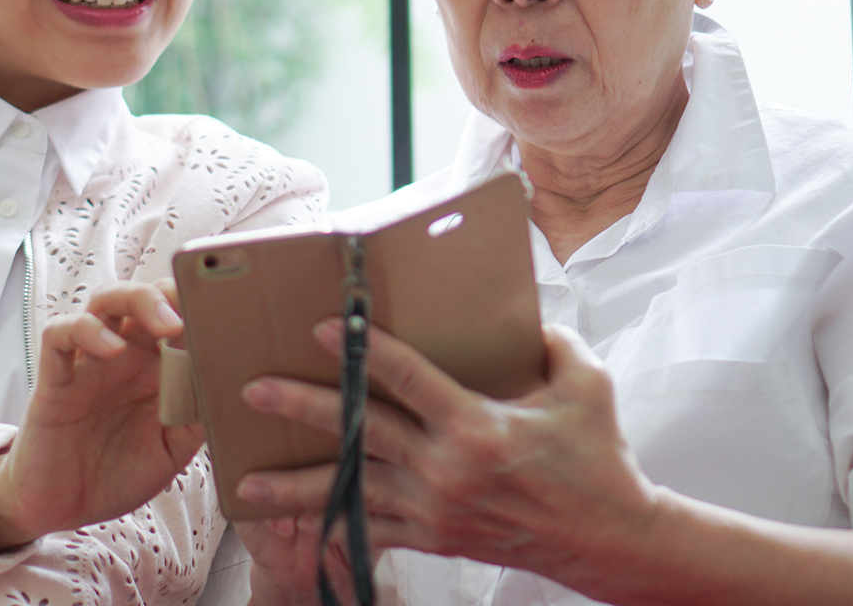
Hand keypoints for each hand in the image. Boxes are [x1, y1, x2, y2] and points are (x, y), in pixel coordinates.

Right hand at [0, 279, 204, 548]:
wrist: (62, 509)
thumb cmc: (115, 474)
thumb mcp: (170, 450)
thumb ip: (196, 420)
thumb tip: (233, 392)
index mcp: (152, 368)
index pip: (175, 316)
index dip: (197, 305)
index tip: (227, 310)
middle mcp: (122, 357)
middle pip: (142, 296)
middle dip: (171, 292)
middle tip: (196, 310)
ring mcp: (87, 363)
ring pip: (104, 301)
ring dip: (136, 300)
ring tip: (167, 324)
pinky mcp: (54, 379)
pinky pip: (58, 335)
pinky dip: (84, 330)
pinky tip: (111, 349)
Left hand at [233, 319, 665, 587]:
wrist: (606, 538)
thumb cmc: (597, 457)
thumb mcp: (587, 385)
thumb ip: (551, 342)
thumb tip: (521, 314)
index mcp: (477, 426)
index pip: (407, 378)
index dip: (362, 350)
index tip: (322, 326)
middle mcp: (446, 469)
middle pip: (361, 432)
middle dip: (304, 408)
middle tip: (256, 389)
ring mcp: (435, 508)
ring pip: (351, 490)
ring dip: (296, 485)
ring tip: (246, 481)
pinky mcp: (434, 536)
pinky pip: (373, 531)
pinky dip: (332, 526)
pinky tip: (293, 524)